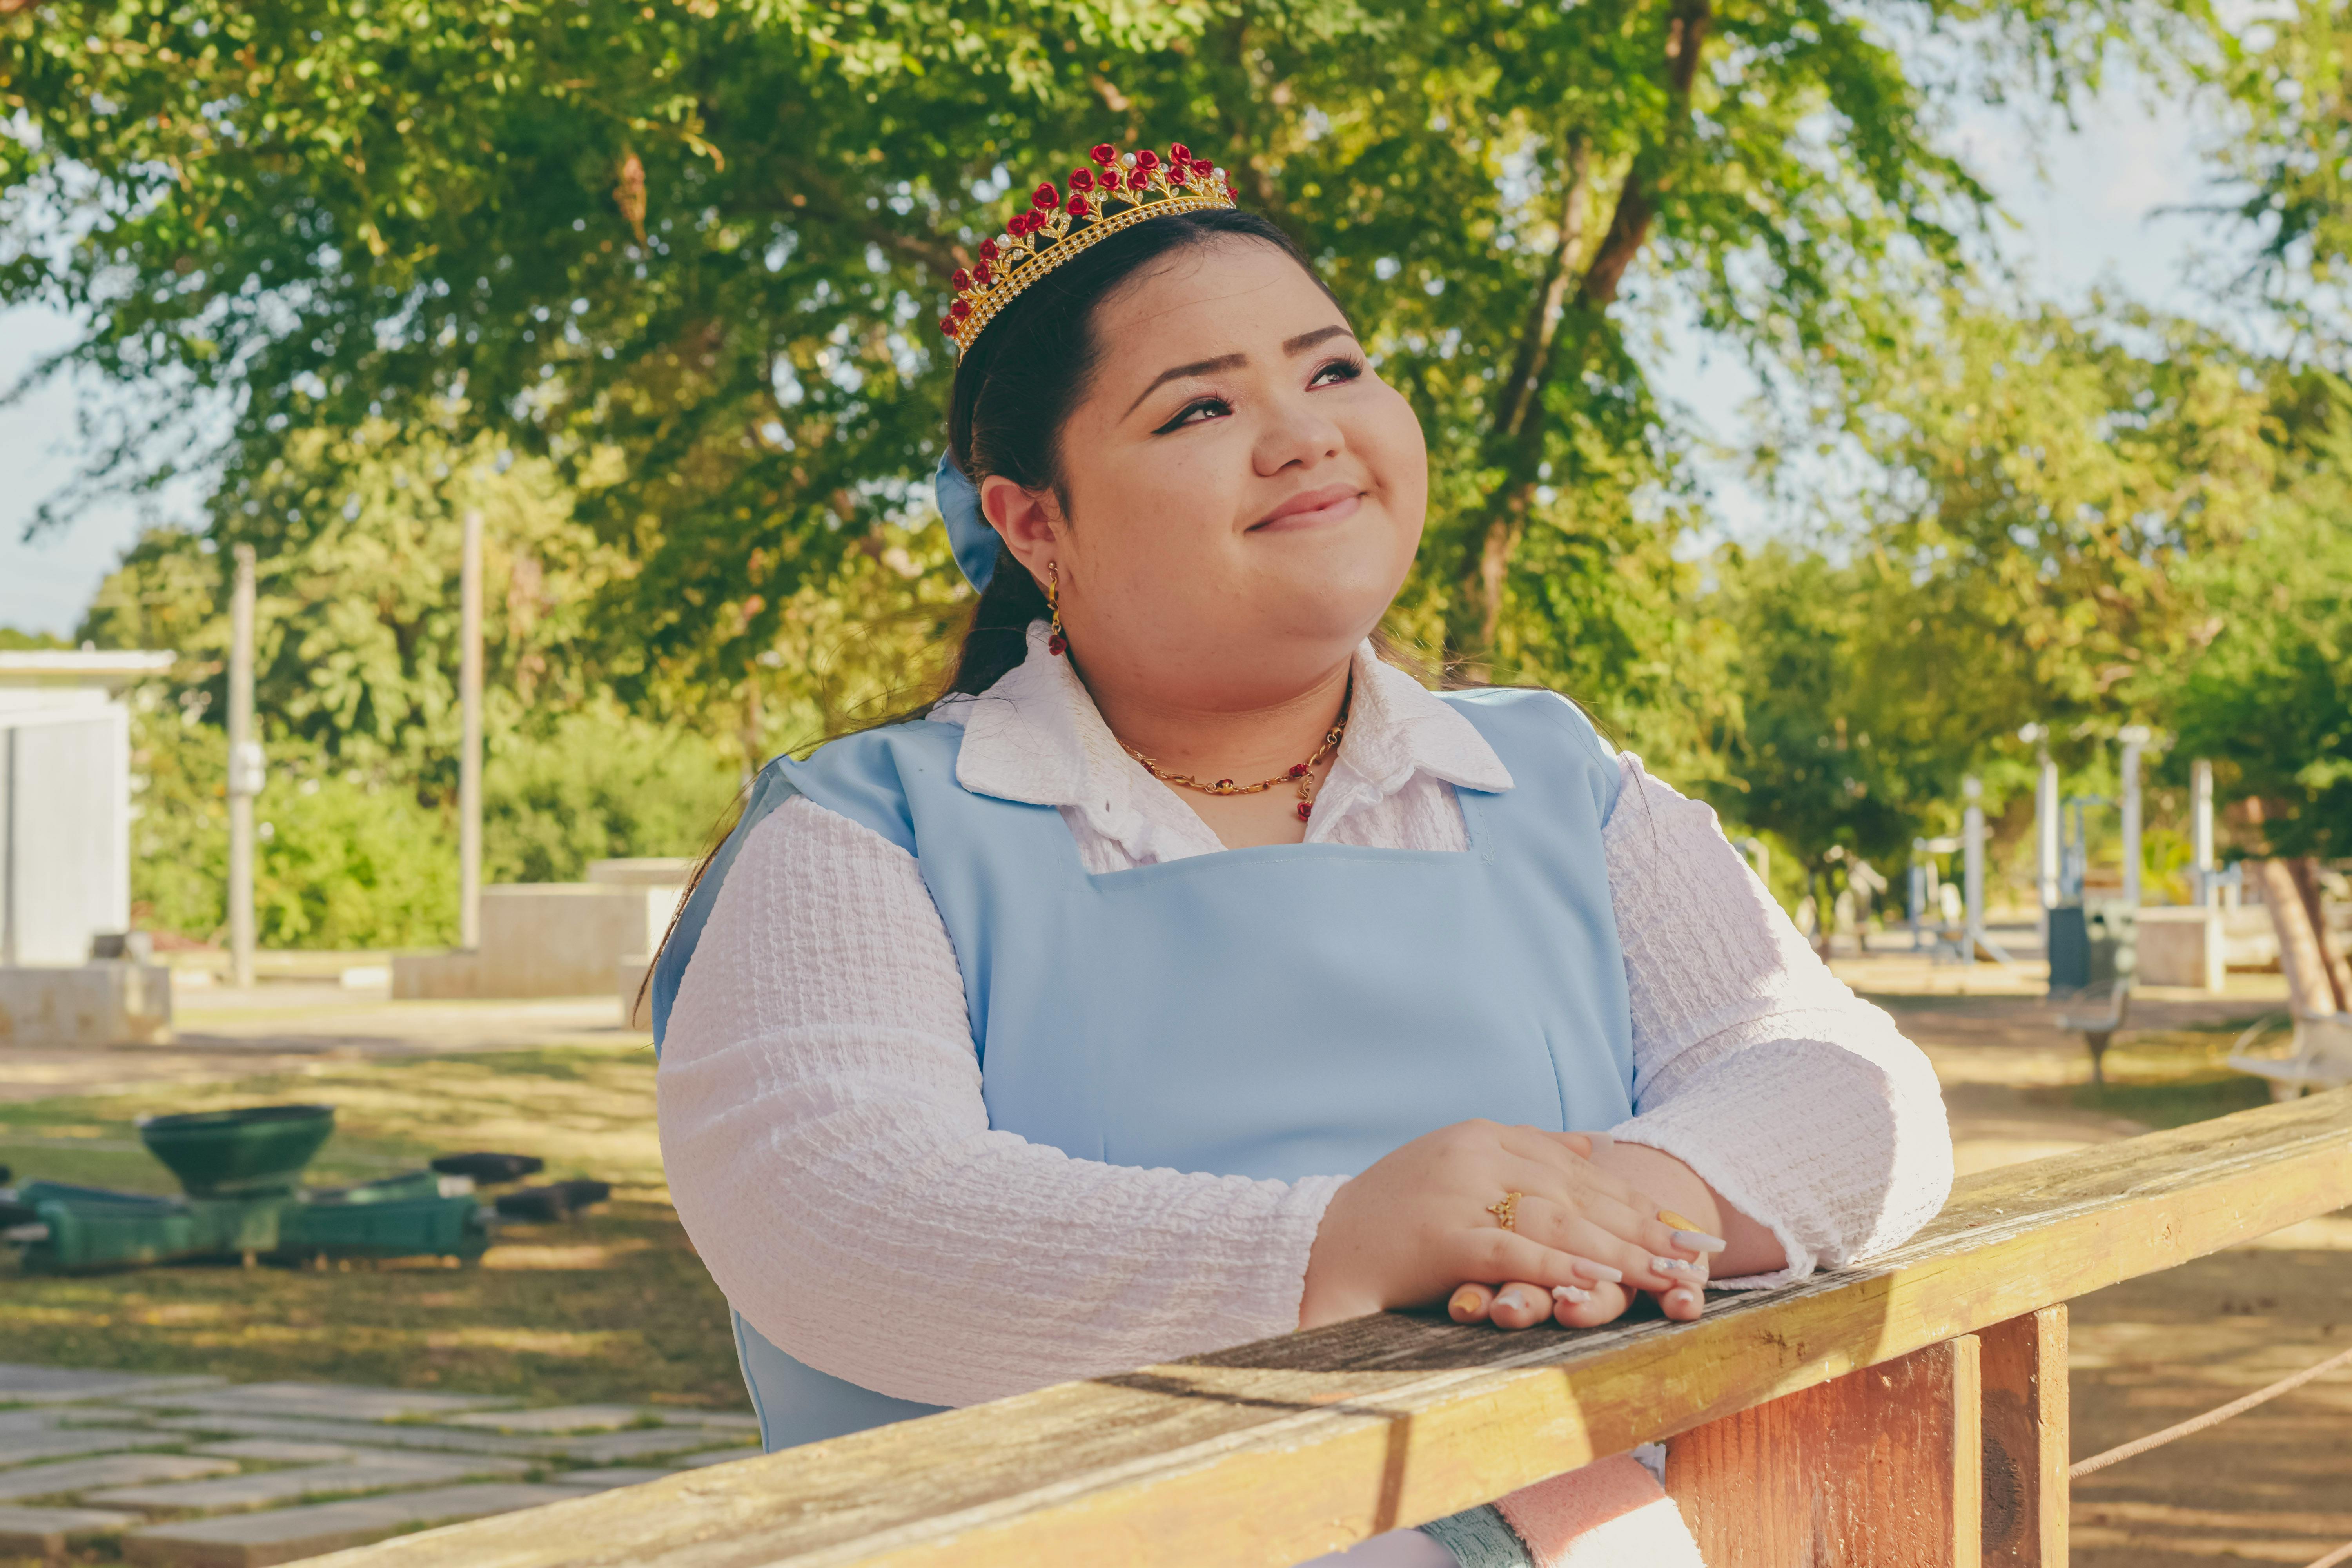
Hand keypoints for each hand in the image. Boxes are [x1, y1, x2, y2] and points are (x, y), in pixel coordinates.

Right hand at [1297, 1119, 1722, 1328]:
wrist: (1318, 1244)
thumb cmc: (1393, 1215)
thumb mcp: (1460, 1165)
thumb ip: (1526, 1151)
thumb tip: (1590, 1144)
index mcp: (1483, 1136)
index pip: (1577, 1170)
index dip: (1636, 1200)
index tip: (1687, 1228)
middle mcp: (1475, 1154)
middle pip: (1578, 1195)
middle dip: (1645, 1229)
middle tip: (1700, 1257)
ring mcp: (1458, 1191)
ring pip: (1557, 1222)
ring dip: (1620, 1251)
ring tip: (1670, 1275)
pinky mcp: (1442, 1233)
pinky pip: (1513, 1252)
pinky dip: (1561, 1268)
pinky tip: (1602, 1283)